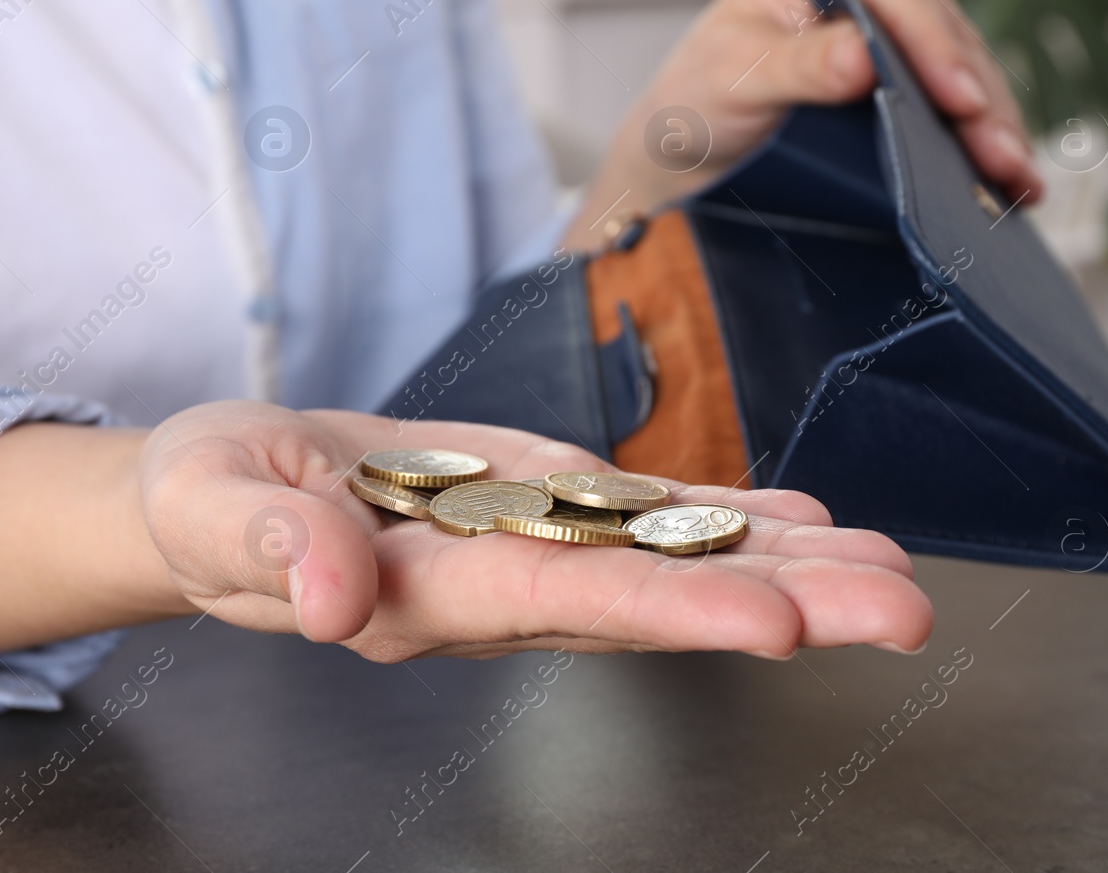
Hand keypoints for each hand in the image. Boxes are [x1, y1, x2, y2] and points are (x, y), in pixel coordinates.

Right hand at [138, 401, 931, 659]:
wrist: (225, 488)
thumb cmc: (205, 497)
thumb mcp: (210, 504)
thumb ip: (272, 542)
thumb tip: (334, 598)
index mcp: (419, 594)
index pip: (558, 604)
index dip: (667, 607)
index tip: (775, 618)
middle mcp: (497, 589)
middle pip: (651, 597)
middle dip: (779, 601)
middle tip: (901, 610)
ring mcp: (526, 550)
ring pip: (667, 557)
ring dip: (783, 562)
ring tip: (891, 569)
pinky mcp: (533, 506)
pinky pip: (641, 517)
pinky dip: (726, 516)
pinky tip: (801, 520)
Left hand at [567, 0, 1039, 249]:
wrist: (694, 139)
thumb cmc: (700, 100)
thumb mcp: (735, 80)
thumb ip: (797, 67)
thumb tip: (860, 58)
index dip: (932, 48)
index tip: (960, 103)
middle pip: (938, 27)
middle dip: (975, 97)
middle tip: (1005, 158)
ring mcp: (893, 4)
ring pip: (961, 59)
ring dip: (994, 120)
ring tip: (1019, 177)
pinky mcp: (909, 49)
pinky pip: (956, 85)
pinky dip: (983, 129)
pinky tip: (1013, 173)